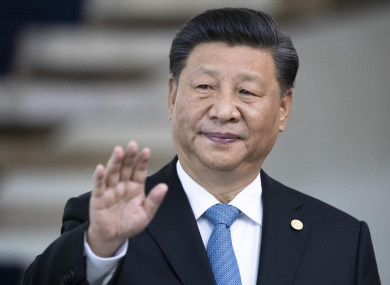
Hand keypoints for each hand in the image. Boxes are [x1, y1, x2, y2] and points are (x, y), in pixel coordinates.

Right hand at [87, 141, 167, 256]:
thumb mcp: (146, 214)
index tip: (146, 151)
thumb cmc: (130, 224)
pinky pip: (99, 186)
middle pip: (126, 168)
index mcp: (136, 186)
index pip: (140, 171)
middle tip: (132, 144)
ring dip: (115, 162)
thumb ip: (154, 201)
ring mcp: (111, 189)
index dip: (142, 161)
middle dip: (129, 156)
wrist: (113, 237)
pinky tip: (100, 168)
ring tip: (118, 150)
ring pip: (113, 173)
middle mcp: (123, 184)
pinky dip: (99, 177)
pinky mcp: (98, 197)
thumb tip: (164, 186)